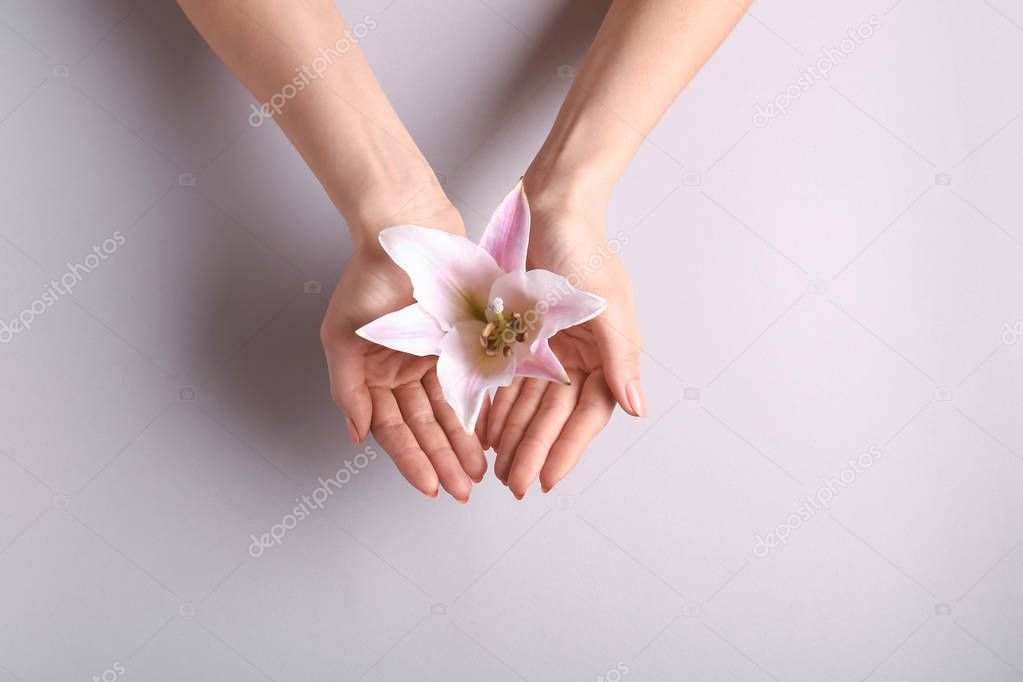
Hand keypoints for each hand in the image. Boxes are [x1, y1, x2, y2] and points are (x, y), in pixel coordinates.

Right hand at [320, 200, 488, 501]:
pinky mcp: (461, 341)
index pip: (393, 429)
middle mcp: (403, 371)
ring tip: (478, 473)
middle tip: (463, 491)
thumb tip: (355, 436)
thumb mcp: (344, 337)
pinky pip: (473, 383)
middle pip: (425, 427)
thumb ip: (350, 389)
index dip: (412, 460)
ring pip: (451, 411)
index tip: (430, 488)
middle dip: (443, 460)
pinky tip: (491, 435)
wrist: (408, 228)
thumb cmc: (371, 277)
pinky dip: (480, 410)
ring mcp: (434, 357)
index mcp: (373, 374)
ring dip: (463, 444)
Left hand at [486, 205, 644, 497]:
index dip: (567, 449)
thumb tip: (637, 408)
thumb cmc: (584, 251)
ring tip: (496, 468)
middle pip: (553, 416)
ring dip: (513, 436)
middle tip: (514, 485)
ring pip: (527, 404)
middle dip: (533, 451)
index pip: (586, 414)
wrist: (549, 208)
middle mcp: (576, 357)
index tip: (548, 480)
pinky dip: (495, 406)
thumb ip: (620, 359)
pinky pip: (505, 380)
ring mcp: (545, 348)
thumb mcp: (606, 306)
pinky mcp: (517, 336)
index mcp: (605, 355)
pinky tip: (482, 431)